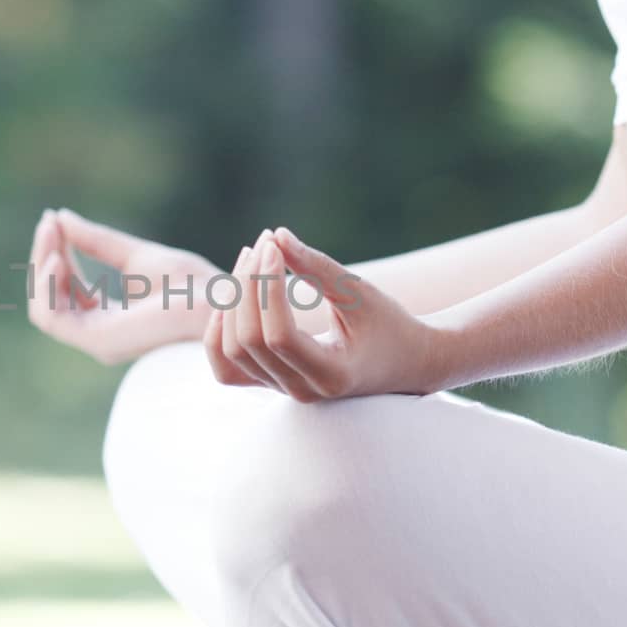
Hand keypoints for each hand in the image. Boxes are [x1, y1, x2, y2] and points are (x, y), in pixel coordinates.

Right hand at [27, 208, 218, 364]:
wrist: (218, 304)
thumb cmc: (192, 286)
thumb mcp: (136, 255)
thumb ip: (98, 242)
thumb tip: (61, 218)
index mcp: (110, 317)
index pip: (66, 288)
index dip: (55, 252)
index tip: (54, 219)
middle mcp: (100, 332)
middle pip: (50, 297)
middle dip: (45, 256)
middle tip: (49, 221)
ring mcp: (98, 340)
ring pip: (45, 307)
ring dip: (41, 268)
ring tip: (51, 233)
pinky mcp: (99, 340)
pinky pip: (53, 318)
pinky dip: (48, 288)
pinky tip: (58, 258)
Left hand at [203, 227, 444, 400]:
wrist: (406, 363)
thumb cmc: (389, 325)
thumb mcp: (360, 294)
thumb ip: (318, 268)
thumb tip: (276, 235)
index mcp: (331, 375)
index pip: (279, 335)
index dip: (267, 287)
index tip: (273, 245)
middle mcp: (302, 390)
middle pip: (248, 342)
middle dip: (247, 287)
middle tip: (264, 243)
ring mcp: (282, 391)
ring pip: (231, 353)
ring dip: (232, 302)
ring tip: (251, 258)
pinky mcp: (271, 382)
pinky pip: (227, 367)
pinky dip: (220, 333)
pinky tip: (233, 297)